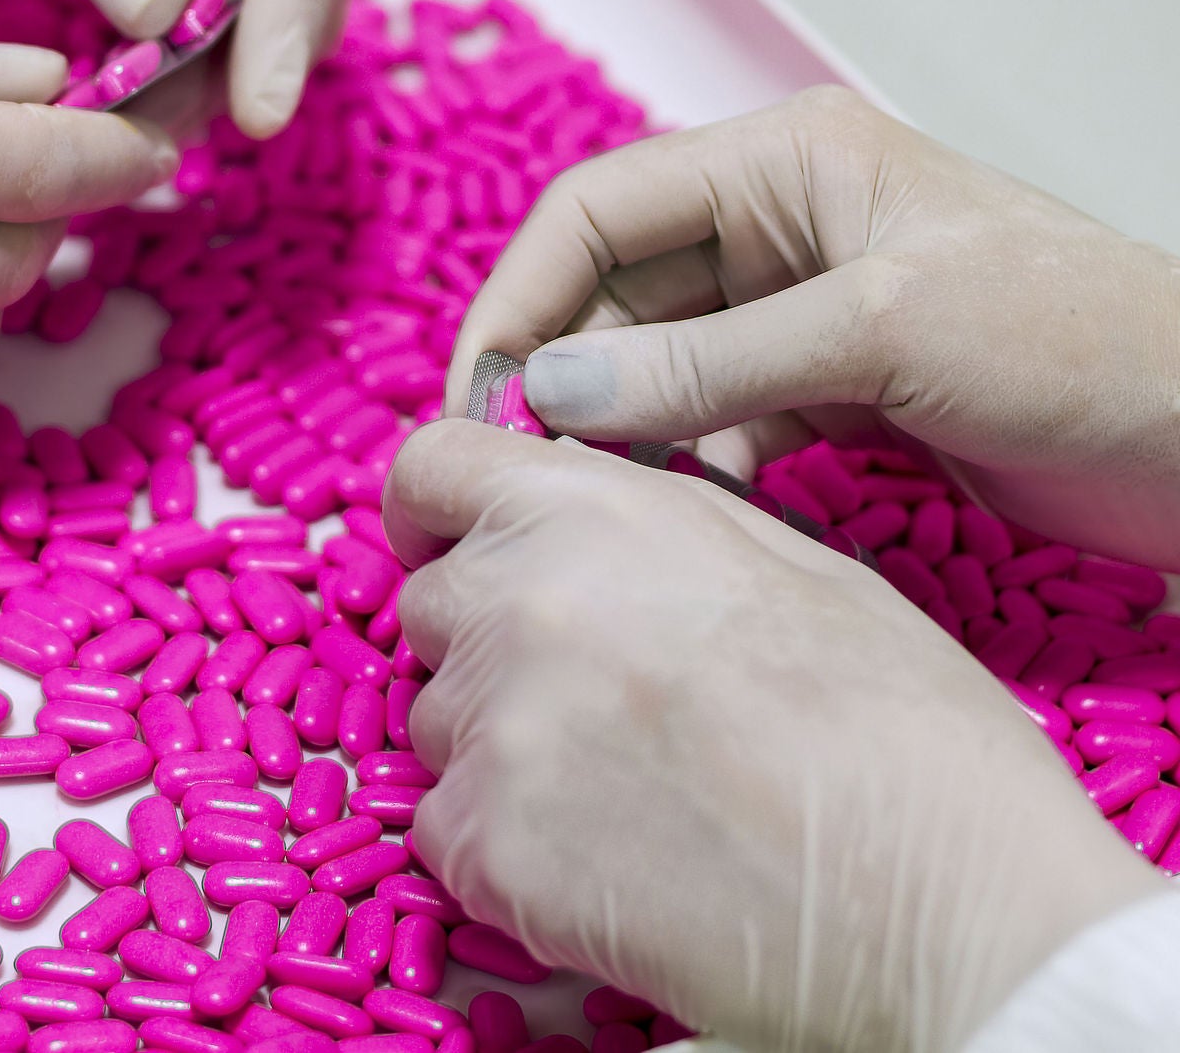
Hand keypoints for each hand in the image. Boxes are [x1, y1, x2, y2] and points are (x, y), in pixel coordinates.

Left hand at [0, 0, 350, 136]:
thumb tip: (165, 20)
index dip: (287, 14)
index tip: (260, 113)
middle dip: (250, 55)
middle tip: (161, 129)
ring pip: (279, 0)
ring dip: (220, 71)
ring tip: (137, 118)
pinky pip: (237, 12)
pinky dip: (196, 64)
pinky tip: (140, 99)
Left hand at [384, 420, 1163, 1052]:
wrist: (948, 908)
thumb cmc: (904, 733)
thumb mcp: (791, 563)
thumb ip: (651, 525)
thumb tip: (584, 518)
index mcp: (590, 512)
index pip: (431, 469)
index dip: (435, 510)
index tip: (450, 543)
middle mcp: (516, 602)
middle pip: (431, 606)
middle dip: (486, 642)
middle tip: (594, 699)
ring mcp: (490, 729)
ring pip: (438, 723)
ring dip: (502, 749)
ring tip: (627, 791)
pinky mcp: (482, 848)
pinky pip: (448, 831)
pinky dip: (504, 849)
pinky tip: (609, 864)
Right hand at [445, 86, 1179, 569]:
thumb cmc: (1076, 340)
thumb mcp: (879, 333)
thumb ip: (706, 364)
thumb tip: (549, 393)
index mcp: (784, 164)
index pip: (597, 211)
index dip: (521, 297)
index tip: (478, 398)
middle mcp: (779, 227)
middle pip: (613, 293)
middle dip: (561, 376)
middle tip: (520, 472)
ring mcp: (802, 312)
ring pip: (656, 366)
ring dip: (620, 430)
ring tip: (595, 504)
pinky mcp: (832, 390)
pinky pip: (715, 422)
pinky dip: (688, 467)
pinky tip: (684, 516)